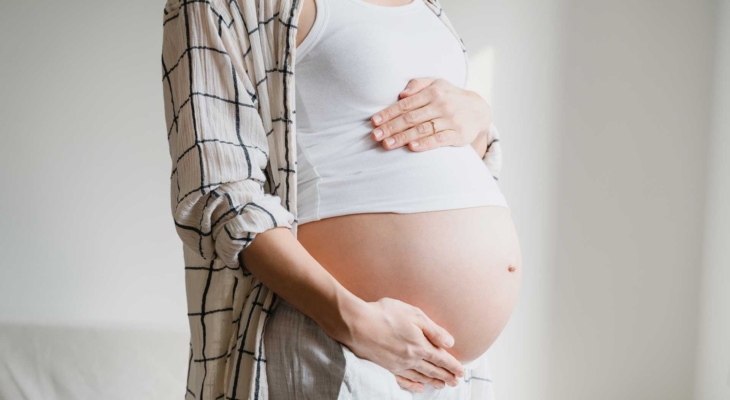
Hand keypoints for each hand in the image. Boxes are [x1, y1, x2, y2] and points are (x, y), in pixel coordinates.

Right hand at [334, 297, 463, 391]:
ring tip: (442, 385)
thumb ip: (433, 330)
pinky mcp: (385, 367)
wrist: (356, 324)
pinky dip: (413, 386)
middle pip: (433, 370)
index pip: (442, 359)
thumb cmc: (385, 314)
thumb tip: (450, 342)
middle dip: (446, 376)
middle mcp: (411, 359)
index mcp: (420, 346)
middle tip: (456, 382)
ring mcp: (398, 365)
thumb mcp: (414, 315)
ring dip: (433, 381)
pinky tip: (418, 388)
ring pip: (420, 377)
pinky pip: (403, 381)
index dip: (453, 366)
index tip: (462, 372)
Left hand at [370, 78, 491, 151]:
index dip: (389, 113)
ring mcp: (450, 120)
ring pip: (422, 130)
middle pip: (411, 118)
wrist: (479, 110)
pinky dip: (425, 144)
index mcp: (433, 92)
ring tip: (387, 144)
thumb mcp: (437, 84)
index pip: (406, 104)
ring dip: (403, 138)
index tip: (374, 122)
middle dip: (391, 127)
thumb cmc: (450, 97)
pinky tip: (411, 148)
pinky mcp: (458, 134)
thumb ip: (418, 85)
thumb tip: (401, 94)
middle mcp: (441, 105)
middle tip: (375, 136)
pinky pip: (438, 140)